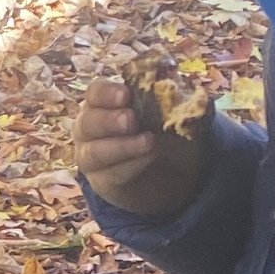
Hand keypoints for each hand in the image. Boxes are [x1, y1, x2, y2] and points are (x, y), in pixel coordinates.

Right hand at [75, 74, 205, 217]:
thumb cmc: (166, 132)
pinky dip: (130, 165)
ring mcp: (92, 156)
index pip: (94, 93)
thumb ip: (174, 101)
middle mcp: (90, 128)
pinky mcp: (101, 181)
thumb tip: (187, 93)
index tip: (126, 94)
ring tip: (148, 141)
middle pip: (86, 122)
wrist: (172, 173)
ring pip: (93, 152)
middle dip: (108, 121)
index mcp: (104, 103)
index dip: (107, 92)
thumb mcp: (174, 114)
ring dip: (120, 146)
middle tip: (131, 119)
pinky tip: (149, 156)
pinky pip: (110, 173)